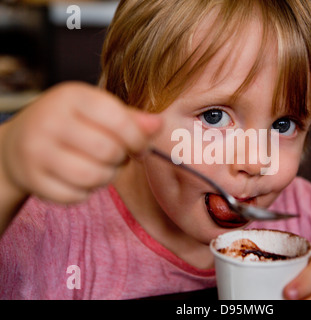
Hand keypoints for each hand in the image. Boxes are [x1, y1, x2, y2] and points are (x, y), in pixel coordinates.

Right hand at [1, 82, 160, 203]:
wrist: (18, 143)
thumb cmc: (69, 124)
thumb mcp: (96, 110)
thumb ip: (130, 118)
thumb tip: (158, 124)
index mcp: (71, 97)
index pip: (118, 120)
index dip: (138, 139)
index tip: (140, 147)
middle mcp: (49, 121)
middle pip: (108, 151)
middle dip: (121, 158)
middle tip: (118, 156)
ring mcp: (36, 151)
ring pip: (93, 176)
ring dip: (107, 177)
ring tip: (102, 167)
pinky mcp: (32, 180)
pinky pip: (76, 196)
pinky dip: (87, 192)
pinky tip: (81, 179)